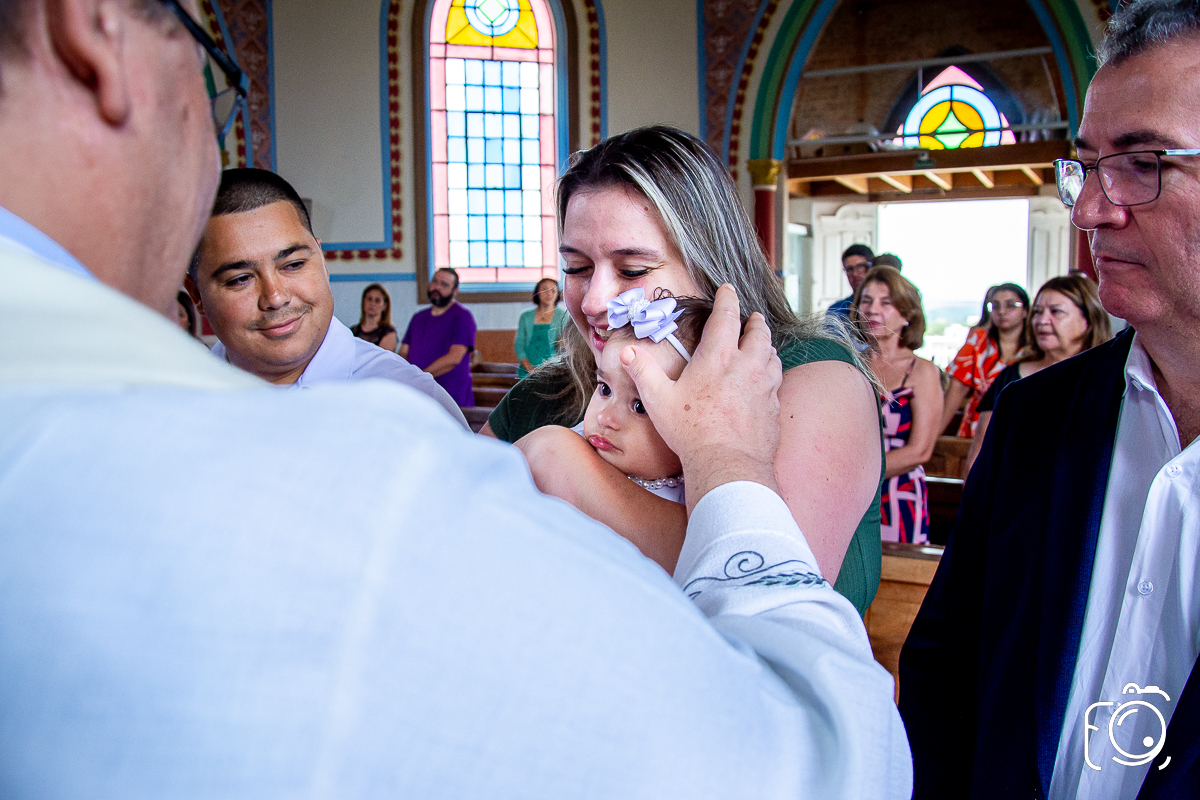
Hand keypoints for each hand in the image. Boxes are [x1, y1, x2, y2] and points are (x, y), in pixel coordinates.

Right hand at [622, 284, 782, 512]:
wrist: (728, 464)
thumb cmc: (691, 431)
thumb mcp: (659, 399)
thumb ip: (643, 371)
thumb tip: (627, 351)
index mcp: (719, 357)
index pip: (727, 316)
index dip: (728, 299)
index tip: (728, 290)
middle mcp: (747, 366)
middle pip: (759, 333)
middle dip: (755, 322)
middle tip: (753, 317)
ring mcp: (765, 387)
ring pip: (772, 356)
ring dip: (767, 347)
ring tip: (762, 345)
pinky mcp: (774, 407)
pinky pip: (776, 383)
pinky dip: (771, 375)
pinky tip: (765, 382)